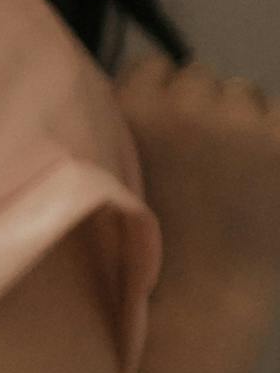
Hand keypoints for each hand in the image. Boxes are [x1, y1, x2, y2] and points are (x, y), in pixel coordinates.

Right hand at [127, 56, 279, 312]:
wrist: (200, 307)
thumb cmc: (144, 252)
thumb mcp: (109, 178)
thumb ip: (126, 124)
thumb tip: (154, 81)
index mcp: (133, 111)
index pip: (154, 65)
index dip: (157, 102)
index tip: (158, 144)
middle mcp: (188, 104)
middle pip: (202, 75)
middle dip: (202, 111)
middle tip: (198, 167)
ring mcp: (244, 122)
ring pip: (246, 93)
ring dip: (241, 122)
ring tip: (232, 176)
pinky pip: (279, 117)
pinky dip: (274, 142)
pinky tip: (261, 181)